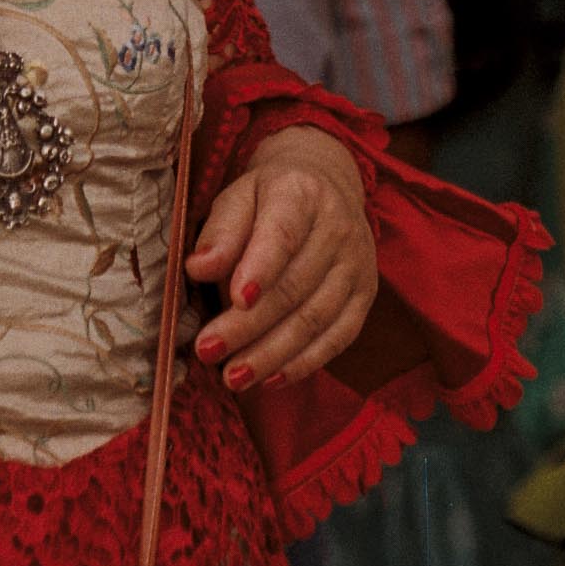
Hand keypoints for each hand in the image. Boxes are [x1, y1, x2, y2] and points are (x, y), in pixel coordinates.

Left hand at [188, 125, 377, 390]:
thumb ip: (221, 231)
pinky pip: (338, 337)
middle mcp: (340, 226)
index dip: (262, 267)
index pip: (284, 232)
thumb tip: (199, 268)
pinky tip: (271, 379)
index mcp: (303, 192)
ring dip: (272, 354)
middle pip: (294, 285)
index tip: (237, 299)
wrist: (324, 186)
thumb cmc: (268, 198)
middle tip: (208, 350)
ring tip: (233, 377)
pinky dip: (304, 363)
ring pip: (315, 318)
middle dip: (249, 325)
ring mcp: (357, 263)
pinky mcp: (365, 294)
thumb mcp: (239, 197)